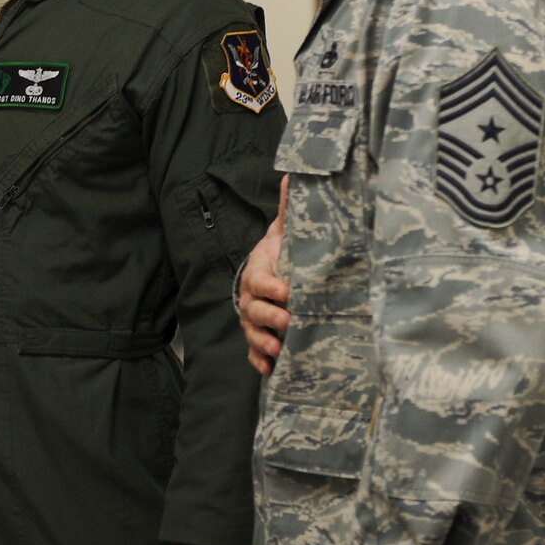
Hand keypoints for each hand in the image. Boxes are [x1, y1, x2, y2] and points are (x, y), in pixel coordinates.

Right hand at [239, 176, 290, 375]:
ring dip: (262, 340)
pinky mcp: (259, 337)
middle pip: (252, 308)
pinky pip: (253, 351)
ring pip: (251, 331)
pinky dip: (259, 361)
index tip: (288, 292)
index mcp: (258, 271)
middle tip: (288, 320)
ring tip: (278, 347)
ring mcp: (253, 319)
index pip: (259, 280)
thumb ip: (289, 211)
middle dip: (268, 315)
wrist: (273, 273)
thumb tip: (293, 175)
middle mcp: (251, 297)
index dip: (271, 287)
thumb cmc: (281, 255)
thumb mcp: (285, 233)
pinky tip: (271, 368)